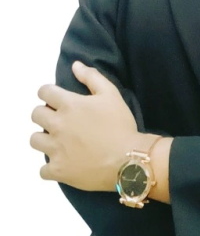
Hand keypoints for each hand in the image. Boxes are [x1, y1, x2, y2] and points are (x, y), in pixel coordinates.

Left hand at [30, 61, 140, 190]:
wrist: (128, 159)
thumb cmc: (120, 125)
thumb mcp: (111, 94)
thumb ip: (92, 77)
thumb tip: (75, 65)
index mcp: (69, 105)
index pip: (44, 92)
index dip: (48, 93)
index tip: (55, 98)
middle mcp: (57, 125)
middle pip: (35, 115)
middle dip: (45, 114)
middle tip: (60, 119)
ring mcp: (55, 149)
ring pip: (34, 140)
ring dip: (44, 138)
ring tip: (58, 141)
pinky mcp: (58, 171)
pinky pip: (42, 169)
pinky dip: (50, 166)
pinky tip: (63, 162)